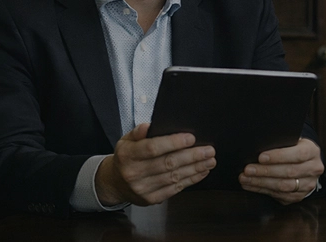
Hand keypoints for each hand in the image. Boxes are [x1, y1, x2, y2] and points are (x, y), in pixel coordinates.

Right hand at [95, 123, 215, 205]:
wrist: (115, 183)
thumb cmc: (126, 157)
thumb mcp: (126, 140)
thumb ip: (139, 131)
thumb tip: (150, 126)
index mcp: (127, 155)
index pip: (152, 148)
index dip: (173, 143)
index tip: (191, 138)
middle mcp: (134, 173)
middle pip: (168, 163)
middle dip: (192, 156)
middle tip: (209, 150)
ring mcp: (143, 188)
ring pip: (174, 177)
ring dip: (195, 168)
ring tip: (209, 160)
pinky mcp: (151, 199)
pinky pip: (175, 189)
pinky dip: (191, 180)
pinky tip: (201, 172)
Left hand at [238, 138, 324, 204]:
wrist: (306, 163)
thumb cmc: (294, 149)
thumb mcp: (293, 141)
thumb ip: (281, 143)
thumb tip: (261, 145)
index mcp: (313, 151)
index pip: (298, 154)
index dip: (279, 156)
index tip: (261, 157)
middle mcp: (313, 169)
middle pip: (289, 172)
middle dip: (265, 171)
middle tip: (248, 169)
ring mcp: (308, 184)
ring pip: (283, 186)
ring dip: (261, 183)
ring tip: (245, 178)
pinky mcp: (299, 196)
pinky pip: (280, 195)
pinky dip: (263, 190)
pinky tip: (251, 185)